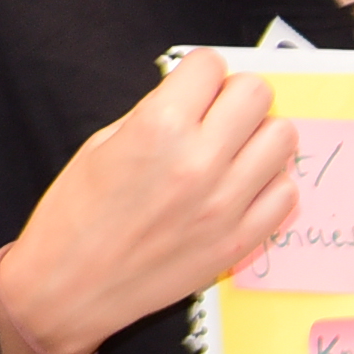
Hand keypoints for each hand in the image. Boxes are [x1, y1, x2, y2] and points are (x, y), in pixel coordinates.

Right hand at [0, 50, 297, 353]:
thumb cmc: (75, 218)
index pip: (210, 64)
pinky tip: (238, 190)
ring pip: (282, 137)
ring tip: (230, 153)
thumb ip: (156, 113)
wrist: (67, 289)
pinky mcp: (241, 240)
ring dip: (257, 137)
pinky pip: (286, 191)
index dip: (199, 73)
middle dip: (234, 96)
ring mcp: (227, 203)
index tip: (193, 87)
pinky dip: (267, 185)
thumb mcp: (102, 146)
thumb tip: (196, 96)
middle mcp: (200, 161)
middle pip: (256, 92)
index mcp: (158, 129)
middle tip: (215, 116)